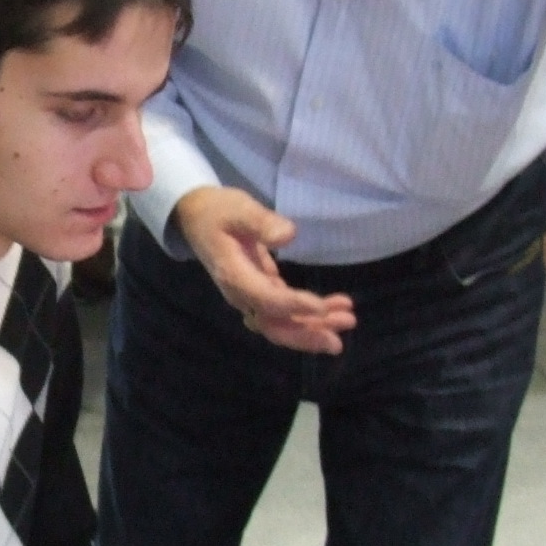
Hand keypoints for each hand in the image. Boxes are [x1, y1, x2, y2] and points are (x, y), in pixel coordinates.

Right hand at [171, 187, 356, 355]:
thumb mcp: (239, 209)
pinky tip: (336, 309)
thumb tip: (289, 235)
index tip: (322, 306)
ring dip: (314, 327)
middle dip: (307, 333)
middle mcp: (241, 294)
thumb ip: (261, 221)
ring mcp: (250, 297)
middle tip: (340, 336)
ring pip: (281, 324)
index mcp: (233, 275)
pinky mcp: (260, 293)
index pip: (265, 299)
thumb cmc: (218, 211)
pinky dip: (310, 315)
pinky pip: (285, 313)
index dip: (293, 306)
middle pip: (273, 326)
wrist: (196, 217)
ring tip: (348, 320)